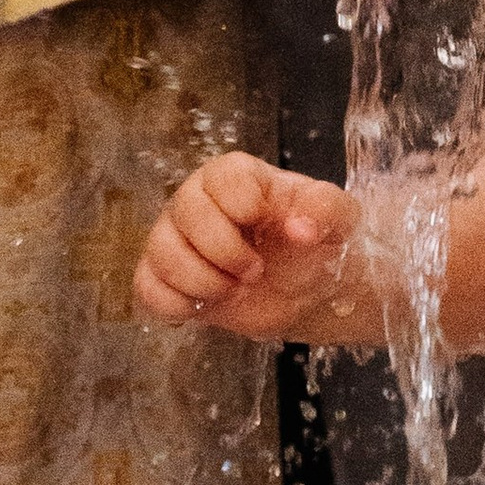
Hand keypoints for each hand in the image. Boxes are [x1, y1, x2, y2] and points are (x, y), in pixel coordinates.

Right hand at [136, 154, 361, 336]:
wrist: (302, 291)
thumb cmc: (314, 243)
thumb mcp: (337, 220)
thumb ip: (327, 210)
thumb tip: (301, 228)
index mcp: (237, 176)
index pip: (221, 176)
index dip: (243, 206)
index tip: (265, 226)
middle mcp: (197, 199)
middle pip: (185, 211)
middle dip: (224, 253)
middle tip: (255, 272)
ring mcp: (174, 238)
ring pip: (161, 253)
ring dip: (204, 283)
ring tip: (233, 290)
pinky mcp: (163, 277)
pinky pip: (146, 287)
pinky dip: (176, 305)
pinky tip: (205, 307)